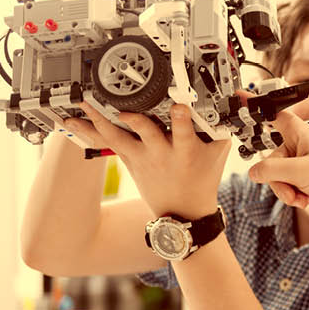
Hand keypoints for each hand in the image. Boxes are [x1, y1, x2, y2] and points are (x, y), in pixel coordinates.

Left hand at [67, 102, 230, 218]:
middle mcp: (161, 153)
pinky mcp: (128, 160)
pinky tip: (71, 121)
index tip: (179, 106)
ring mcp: (142, 157)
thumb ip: (224, 124)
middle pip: (144, 131)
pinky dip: (87, 131)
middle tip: (118, 102)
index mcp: (186, 150)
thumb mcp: (219, 151)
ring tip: (84, 103)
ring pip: (118, 137)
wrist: (183, 212)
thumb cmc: (203, 178)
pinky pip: (105, 143)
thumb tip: (238, 97)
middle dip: (132, 117)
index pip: (184, 131)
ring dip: (99, 120)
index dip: (181, 119)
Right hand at [247, 110, 308, 221]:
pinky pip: (284, 186)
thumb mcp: (302, 171)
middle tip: (289, 185)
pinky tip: (306, 199)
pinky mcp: (301, 179)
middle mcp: (299, 146)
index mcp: (301, 133)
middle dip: (276, 177)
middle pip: (269, 156)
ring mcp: (300, 163)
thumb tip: (253, 172)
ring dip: (285, 190)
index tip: (240, 97)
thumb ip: (273, 170)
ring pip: (275, 175)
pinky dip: (292, 195)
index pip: (275, 115)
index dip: (257, 106)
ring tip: (301, 196)